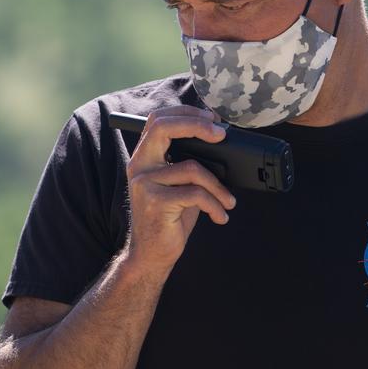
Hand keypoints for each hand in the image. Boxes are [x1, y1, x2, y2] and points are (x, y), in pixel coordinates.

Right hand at [124, 105, 237, 272]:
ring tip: (227, 201)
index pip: (159, 119)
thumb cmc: (170, 218)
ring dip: (218, 186)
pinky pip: (195, 194)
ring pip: (192, 168)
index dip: (187, 113)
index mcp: (144, 157)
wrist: (152, 255)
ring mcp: (144, 183)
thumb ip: (189, 161)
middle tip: (221, 134)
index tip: (213, 119)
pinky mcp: (155, 202)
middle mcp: (139, 166)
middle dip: (197, 125)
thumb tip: (220, 140)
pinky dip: (214, 205)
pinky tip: (219, 216)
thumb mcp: (180, 185)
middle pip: (164, 127)